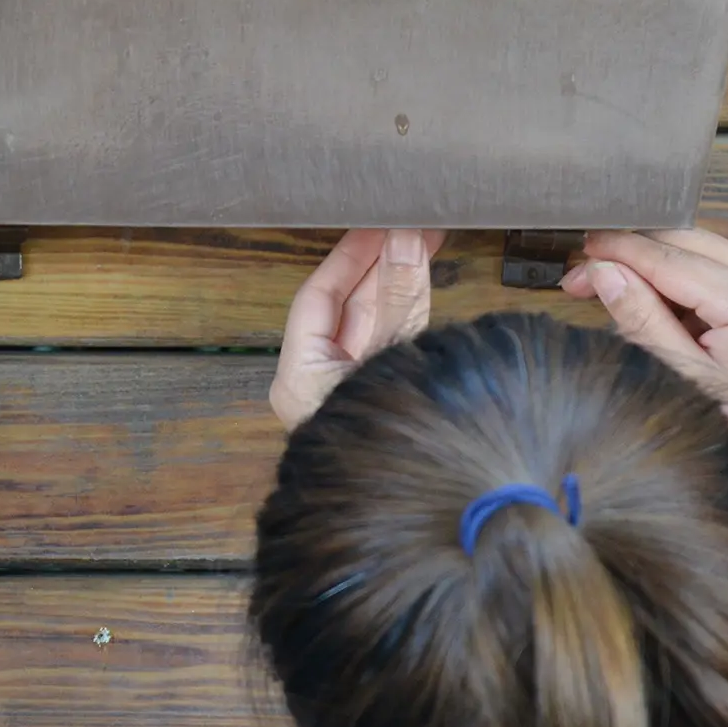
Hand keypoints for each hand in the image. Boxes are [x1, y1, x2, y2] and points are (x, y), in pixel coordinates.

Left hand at [270, 228, 444, 430]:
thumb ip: (398, 296)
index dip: (345, 258)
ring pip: (378, 318)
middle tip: (405, 220)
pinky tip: (426, 268)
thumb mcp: (387, 355)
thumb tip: (403, 237)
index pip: (316, 299)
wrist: (425, 506)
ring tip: (424, 233)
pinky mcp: (392, 389)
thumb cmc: (384, 433)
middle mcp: (324, 379)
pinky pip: (398, 338)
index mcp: (301, 375)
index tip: (370, 224)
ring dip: (400, 276)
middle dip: (378, 260)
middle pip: (348, 304)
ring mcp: (360, 384)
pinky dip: (412, 304)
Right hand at [559, 228, 727, 469]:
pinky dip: (682, 273)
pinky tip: (654, 297)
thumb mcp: (686, 374)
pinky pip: (720, 264)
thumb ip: (642, 319)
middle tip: (585, 274)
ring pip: (701, 247)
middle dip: (631, 252)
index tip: (581, 255)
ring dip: (654, 261)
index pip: (669, 259)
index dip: (618, 253)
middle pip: (686, 241)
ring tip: (612, 286)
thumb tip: (602, 275)